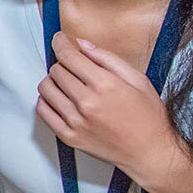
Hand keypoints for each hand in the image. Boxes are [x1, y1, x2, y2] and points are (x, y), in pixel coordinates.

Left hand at [36, 32, 190, 188]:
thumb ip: (108, 59)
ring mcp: (75, 121)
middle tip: (74, 67)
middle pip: (56, 70)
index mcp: (105, 85)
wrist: (149, 152)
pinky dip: (47, 100)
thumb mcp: (138, 80)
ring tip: (67, 83)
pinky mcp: (68, 136)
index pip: (69, 56)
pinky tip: (59, 98)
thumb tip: (83, 45)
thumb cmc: (148, 117)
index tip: (60, 39)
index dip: (61, 43)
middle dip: (63, 63)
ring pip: (46, 88)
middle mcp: (87, 103)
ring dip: (53, 81)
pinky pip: (43, 111)